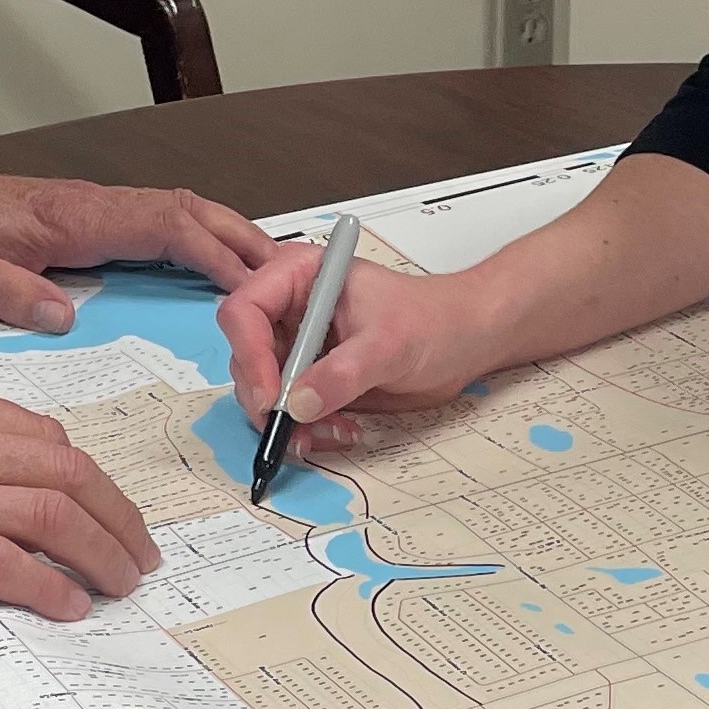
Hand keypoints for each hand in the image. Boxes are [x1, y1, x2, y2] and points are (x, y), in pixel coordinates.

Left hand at [0, 153, 272, 333]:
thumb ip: (6, 291)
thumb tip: (64, 318)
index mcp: (74, 216)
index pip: (164, 226)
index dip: (214, 254)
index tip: (255, 285)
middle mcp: (94, 207)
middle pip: (189, 211)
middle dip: (243, 238)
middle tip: (292, 273)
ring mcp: (95, 212)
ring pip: (179, 215)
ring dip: (228, 237)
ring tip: (272, 272)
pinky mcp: (88, 222)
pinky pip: (158, 227)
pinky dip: (198, 241)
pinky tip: (213, 268)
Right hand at [0, 371, 158, 618]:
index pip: (39, 438)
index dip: (84, 479)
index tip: (101, 509)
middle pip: (66, 474)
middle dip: (116, 516)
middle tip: (137, 553)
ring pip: (52, 517)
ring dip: (101, 555)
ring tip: (120, 585)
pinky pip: (7, 567)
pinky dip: (50, 588)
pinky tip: (67, 607)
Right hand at [222, 243, 488, 444]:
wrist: (463, 340)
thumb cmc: (433, 320)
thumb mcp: (389, 343)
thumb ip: (343, 372)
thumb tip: (301, 402)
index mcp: (300, 277)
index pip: (246, 310)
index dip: (250, 354)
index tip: (273, 396)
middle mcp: (290, 309)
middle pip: (245, 355)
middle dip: (267, 397)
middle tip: (293, 427)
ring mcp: (299, 344)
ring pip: (262, 389)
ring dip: (288, 420)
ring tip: (331, 431)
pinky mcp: (311, 376)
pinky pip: (288, 408)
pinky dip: (305, 427)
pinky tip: (338, 430)